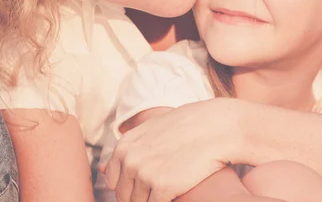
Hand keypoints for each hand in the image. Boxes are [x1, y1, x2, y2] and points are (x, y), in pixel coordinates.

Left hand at [105, 98, 243, 201]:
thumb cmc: (190, 128)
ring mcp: (144, 174)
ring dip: (153, 199)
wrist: (218, 127)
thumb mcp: (153, 130)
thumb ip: (129, 149)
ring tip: (172, 186)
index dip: (130, 186)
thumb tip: (103, 169)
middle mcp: (130, 159)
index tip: (147, 184)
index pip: (113, 181)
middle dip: (140, 196)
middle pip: (124, 196)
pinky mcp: (162, 187)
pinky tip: (178, 192)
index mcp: (125, 146)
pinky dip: (167, 201)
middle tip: (162, 186)